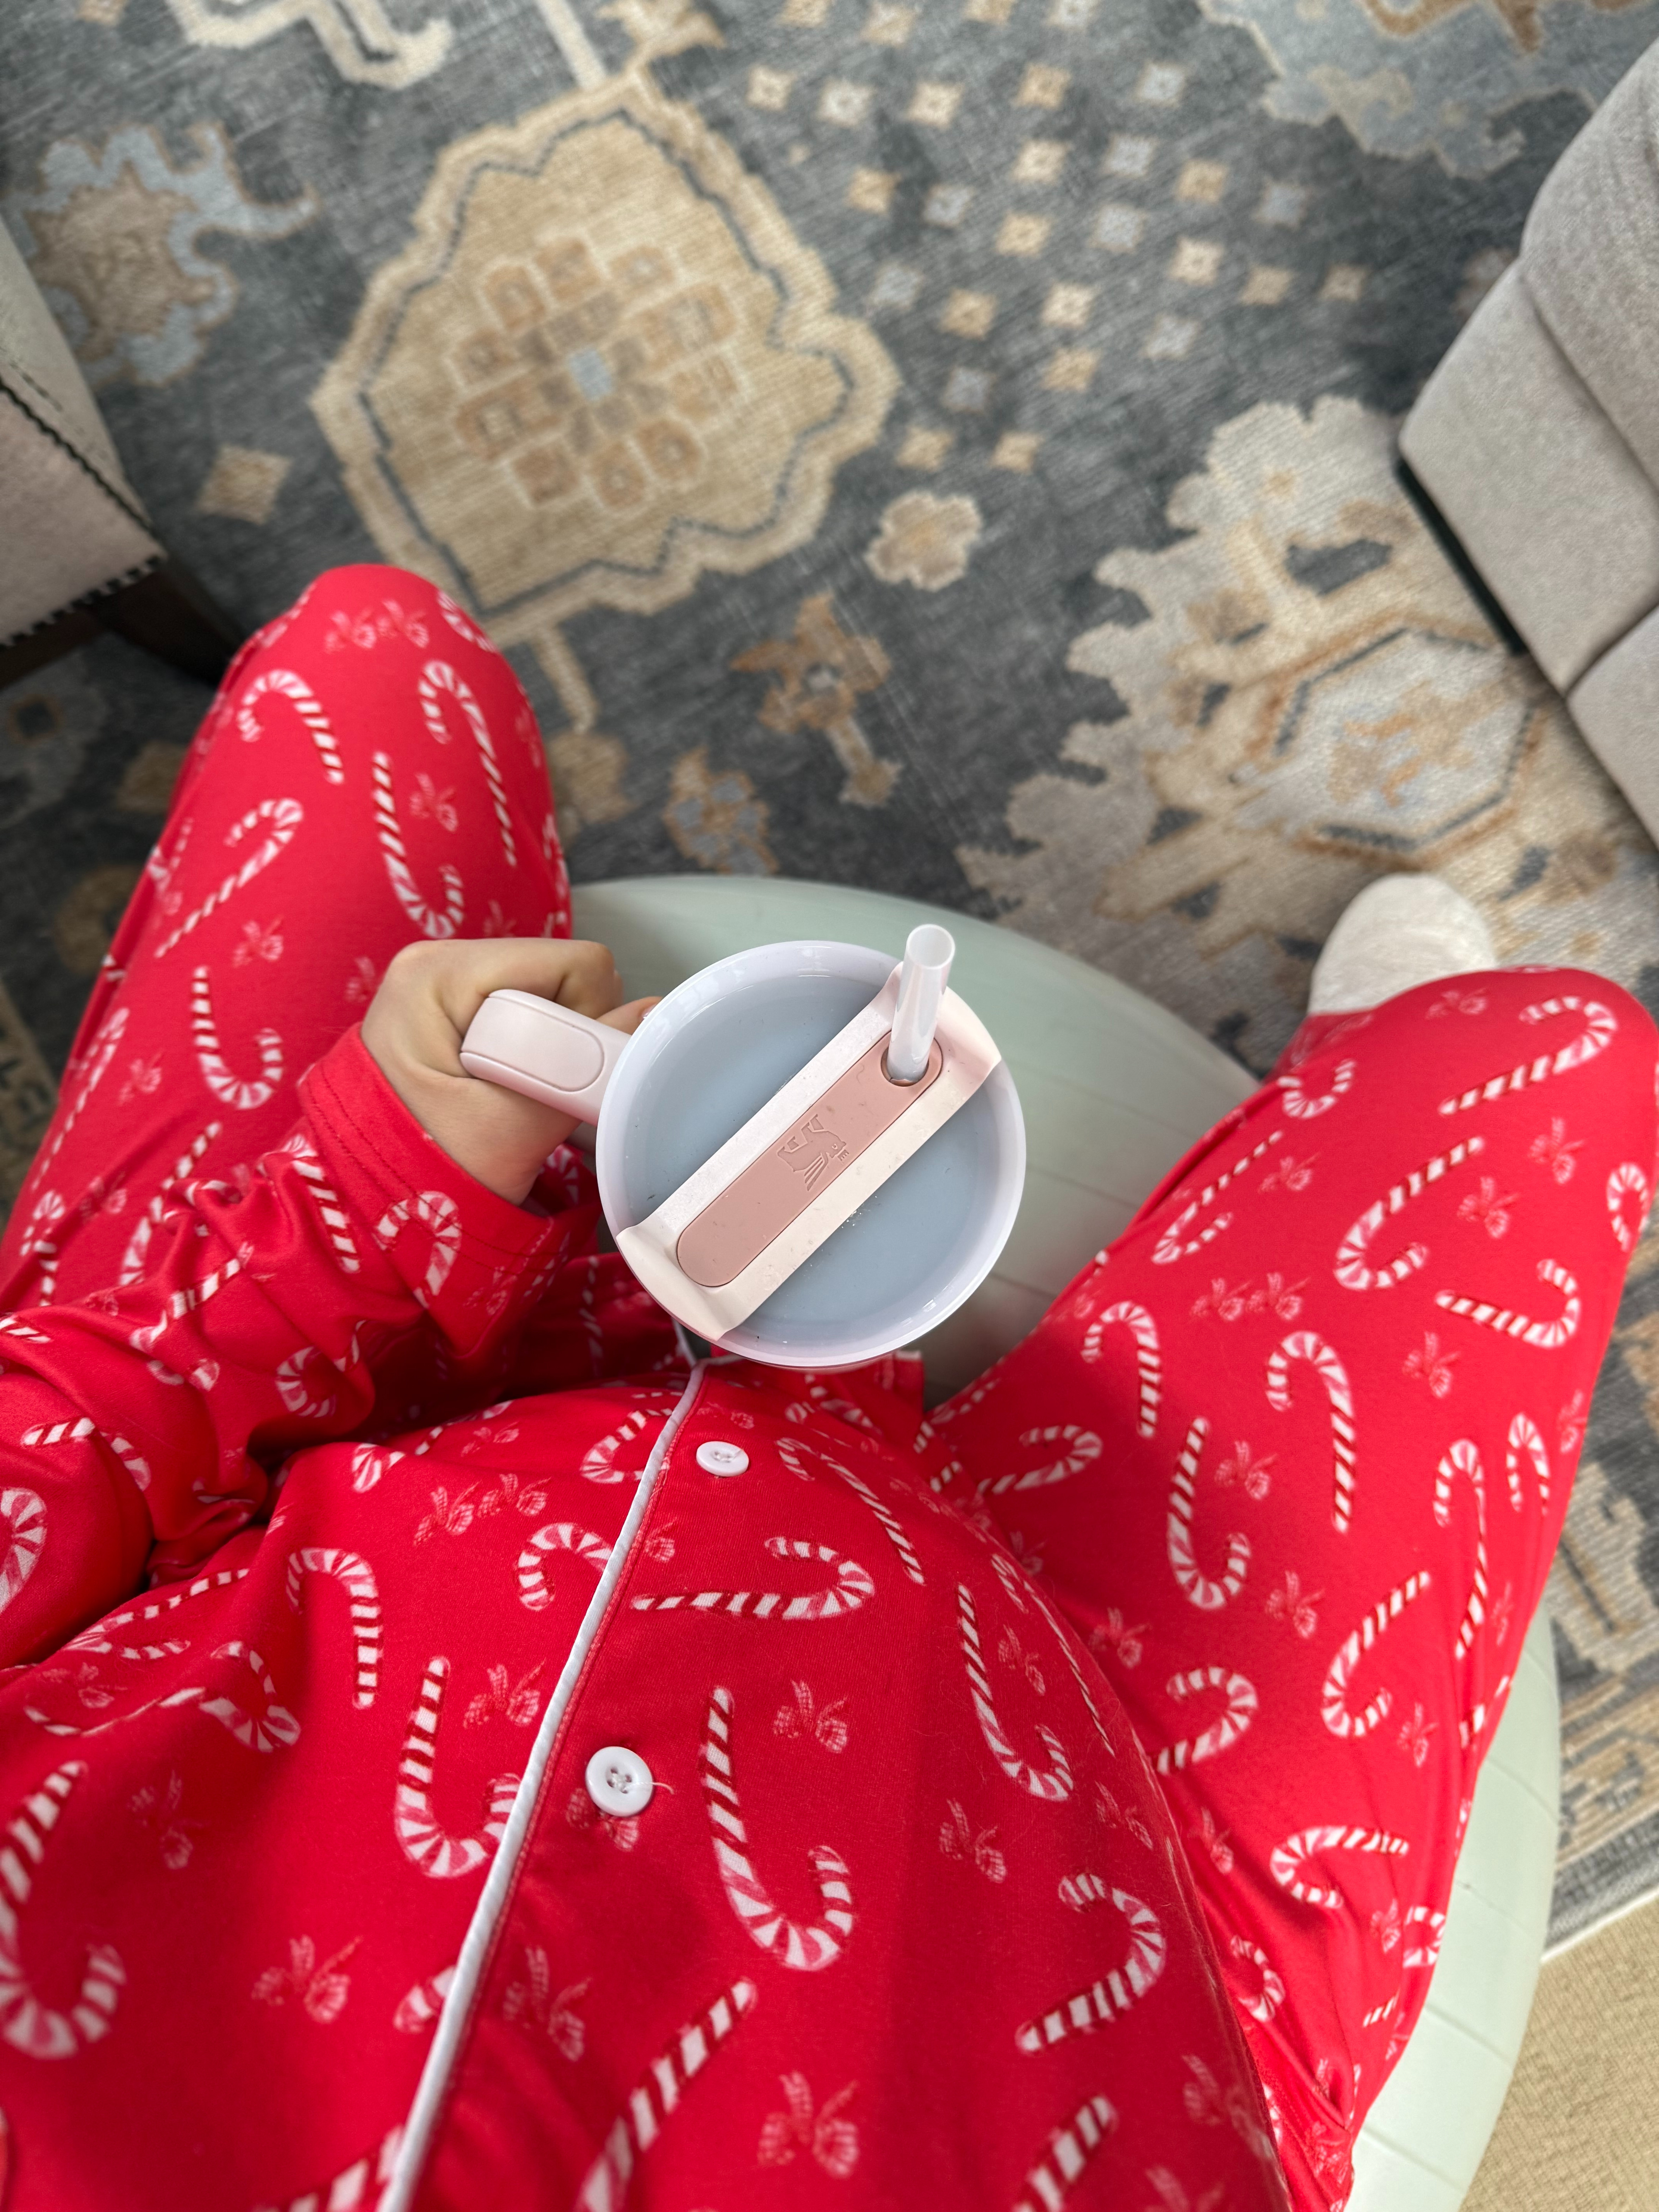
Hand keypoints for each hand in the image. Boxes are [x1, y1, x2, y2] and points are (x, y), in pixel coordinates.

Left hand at [361, 938, 654, 1203]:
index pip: (573, 964)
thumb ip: (585, 1071)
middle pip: (563, 975)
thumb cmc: (424, 1174)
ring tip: (513, 1097)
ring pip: (554, 996)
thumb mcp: (510, 1130)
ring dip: (554, 1050)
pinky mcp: (456, 1006)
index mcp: (438, 972)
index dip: (588, 1026)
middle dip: (569, 1039)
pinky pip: (530, 1012)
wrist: (367, 1206)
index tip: (553, 1084)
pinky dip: (536, 1053)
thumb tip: (652, 1015)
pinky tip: (508, 1088)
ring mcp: (445, 981)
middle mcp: (438, 959)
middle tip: (528, 1095)